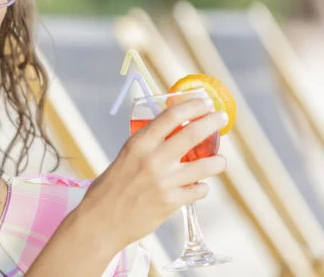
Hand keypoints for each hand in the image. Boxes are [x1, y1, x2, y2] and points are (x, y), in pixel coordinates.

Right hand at [77, 98, 227, 251]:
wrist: (101, 221)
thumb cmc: (109, 188)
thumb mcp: (125, 157)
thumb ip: (146, 145)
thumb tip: (171, 131)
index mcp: (138, 144)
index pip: (171, 116)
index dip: (192, 106)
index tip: (204, 102)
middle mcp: (153, 160)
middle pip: (193, 134)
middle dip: (213, 122)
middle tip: (221, 118)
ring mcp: (164, 182)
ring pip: (205, 165)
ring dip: (218, 161)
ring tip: (219, 160)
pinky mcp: (171, 203)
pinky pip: (199, 190)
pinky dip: (201, 187)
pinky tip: (197, 187)